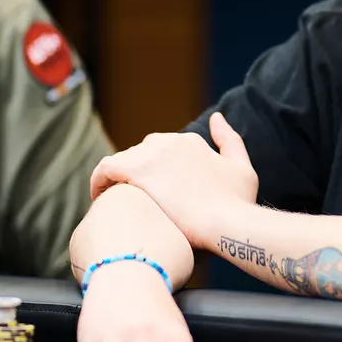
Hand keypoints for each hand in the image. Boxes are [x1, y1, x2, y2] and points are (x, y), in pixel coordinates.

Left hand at [89, 113, 258, 243]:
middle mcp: (169, 141)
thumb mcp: (243, 168)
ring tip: (114, 205)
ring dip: (116, 181)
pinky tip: (99, 198)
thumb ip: (230, 140)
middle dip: (135, 177)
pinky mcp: (136, 170)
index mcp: (190, 141)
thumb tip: (216, 118)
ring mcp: (152, 154)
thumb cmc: (238, 205)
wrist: (226, 223)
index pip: (161, 152)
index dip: (155, 174)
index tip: (153, 194)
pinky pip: (105, 169)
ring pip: (122, 162)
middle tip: (133, 203)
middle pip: (140, 155)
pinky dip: (98, 181)